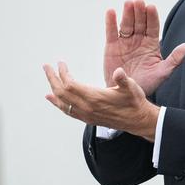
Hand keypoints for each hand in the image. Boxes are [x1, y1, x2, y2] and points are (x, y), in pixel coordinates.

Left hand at [43, 61, 159, 140]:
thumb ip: (123, 79)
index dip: (63, 73)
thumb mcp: (131, 87)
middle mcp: (87, 108)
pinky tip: (53, 99)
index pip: (70, 85)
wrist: (138, 120)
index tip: (61, 63)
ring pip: (62, 103)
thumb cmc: (134, 102)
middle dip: (52, 78)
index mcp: (94, 98)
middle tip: (47, 67)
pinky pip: (67, 111)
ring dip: (53, 90)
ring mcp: (86, 115)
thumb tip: (119, 72)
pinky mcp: (88, 118)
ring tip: (48, 80)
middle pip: (61, 93)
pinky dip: (58, 103)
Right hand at [104, 0, 184, 93]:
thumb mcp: (163, 72)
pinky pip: (111, 32)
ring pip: (126, 25)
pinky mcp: (111, 46)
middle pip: (139, 23)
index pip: (153, 27)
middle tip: (138, 2)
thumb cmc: (147, 84)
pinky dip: (110, 22)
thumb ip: (175, 59)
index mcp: (151, 45)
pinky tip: (110, 11)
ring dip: (127, 14)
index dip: (152, 17)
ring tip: (128, 3)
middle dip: (139, 12)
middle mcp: (138, 41)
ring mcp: (125, 42)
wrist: (126, 93)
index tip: (151, 7)